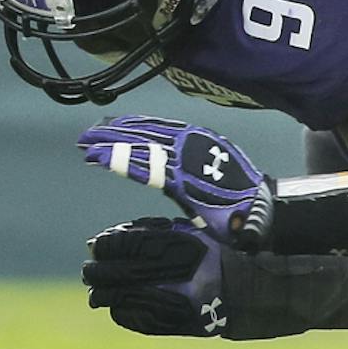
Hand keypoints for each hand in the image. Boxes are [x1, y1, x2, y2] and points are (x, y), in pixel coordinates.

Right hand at [77, 115, 274, 247]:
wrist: (263, 206)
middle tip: (84, 139)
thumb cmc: (236, 223)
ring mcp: (197, 141)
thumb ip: (199, 212)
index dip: (116, 159)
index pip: (144, 164)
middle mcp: (192, 153)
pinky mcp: (201, 137)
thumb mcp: (216, 224)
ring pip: (154, 130)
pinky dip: (144, 124)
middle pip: (144, 141)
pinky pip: (167, 126)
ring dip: (124, 128)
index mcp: (190, 176)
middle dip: (111, 139)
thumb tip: (190, 202)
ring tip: (98, 129)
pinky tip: (129, 125)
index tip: (91, 155)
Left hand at [84, 218, 230, 334]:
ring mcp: (164, 300)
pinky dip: (117, 309)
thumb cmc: (206, 256)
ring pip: (116, 298)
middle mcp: (166, 273)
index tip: (96, 246)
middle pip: (114, 272)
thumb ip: (143, 232)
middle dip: (96, 271)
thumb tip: (98, 242)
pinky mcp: (163, 323)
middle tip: (88, 270)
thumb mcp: (181, 233)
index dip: (105, 245)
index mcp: (170, 246)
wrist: (238, 292)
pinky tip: (116, 304)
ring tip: (97, 291)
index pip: (122, 244)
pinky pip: (127, 317)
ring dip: (101, 293)